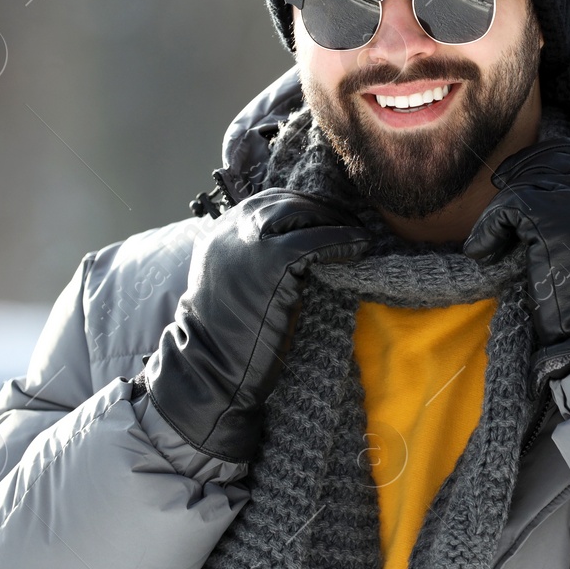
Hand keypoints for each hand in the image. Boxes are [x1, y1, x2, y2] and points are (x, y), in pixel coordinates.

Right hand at [138, 188, 370, 461]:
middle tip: (353, 224)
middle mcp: (231, 230)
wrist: (210, 365)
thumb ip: (254, 257)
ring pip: (301, 214)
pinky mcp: (272, 262)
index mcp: (220, 232)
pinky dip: (341, 241)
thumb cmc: (228, 334)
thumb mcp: (233, 281)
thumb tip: (300, 246)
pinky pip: (316, 240)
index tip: (330, 218)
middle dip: (323, 210)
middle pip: (287, 203)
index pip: (269, 203)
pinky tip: (358, 248)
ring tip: (359, 235)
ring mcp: (250, 243)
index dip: (304, 207)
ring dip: (335, 221)